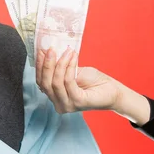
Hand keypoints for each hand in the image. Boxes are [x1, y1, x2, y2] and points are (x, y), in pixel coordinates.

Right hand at [35, 48, 150, 124]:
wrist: (114, 91)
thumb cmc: (94, 82)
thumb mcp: (73, 72)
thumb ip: (61, 68)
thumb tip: (48, 52)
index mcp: (55, 97)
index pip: (40, 82)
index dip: (39, 66)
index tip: (41, 51)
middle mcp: (58, 104)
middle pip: (44, 83)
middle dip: (46, 64)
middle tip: (51, 49)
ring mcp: (67, 105)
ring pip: (55, 82)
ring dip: (60, 63)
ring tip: (67, 51)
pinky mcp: (78, 102)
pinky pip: (68, 81)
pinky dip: (69, 67)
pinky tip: (73, 57)